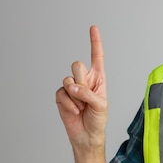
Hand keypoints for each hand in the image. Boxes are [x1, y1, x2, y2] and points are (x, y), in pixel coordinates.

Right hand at [55, 26, 107, 149]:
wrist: (86, 135)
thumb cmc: (98, 119)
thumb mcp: (101, 105)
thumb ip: (88, 93)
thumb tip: (72, 87)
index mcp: (98, 78)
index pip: (96, 56)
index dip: (95, 42)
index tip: (93, 27)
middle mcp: (84, 79)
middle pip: (77, 65)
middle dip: (81, 80)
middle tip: (85, 95)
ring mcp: (72, 87)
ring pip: (68, 79)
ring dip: (75, 96)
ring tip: (81, 107)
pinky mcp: (61, 96)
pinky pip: (61, 93)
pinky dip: (68, 104)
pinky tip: (74, 111)